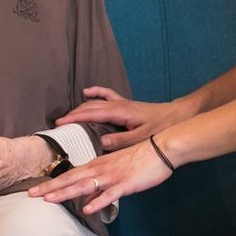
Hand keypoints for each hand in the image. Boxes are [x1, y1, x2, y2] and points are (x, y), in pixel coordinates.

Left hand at [28, 140, 171, 215]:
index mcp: (97, 164)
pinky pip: (110, 194)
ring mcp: (112, 176)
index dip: (52, 182)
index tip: (36, 189)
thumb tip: (90, 192)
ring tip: (49, 200)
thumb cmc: (140, 157)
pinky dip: (98, 201)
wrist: (161, 148)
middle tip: (31, 195)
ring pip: (85, 185)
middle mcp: (100, 169)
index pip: (70, 174)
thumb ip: (102, 178)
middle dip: (50, 187)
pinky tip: (88, 209)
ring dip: (66, 193)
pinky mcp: (126, 184)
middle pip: (71, 179)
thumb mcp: (116, 167)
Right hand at [56, 86, 193, 150]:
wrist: (177, 116)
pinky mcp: (126, 104)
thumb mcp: (141, 137)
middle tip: (58, 124)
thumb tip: (99, 143)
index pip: (91, 113)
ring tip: (67, 116)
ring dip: (81, 107)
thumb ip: (120, 140)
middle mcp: (118, 104)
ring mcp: (122, 102)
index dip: (74, 118)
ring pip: (95, 101)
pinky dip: (96, 93)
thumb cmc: (161, 127)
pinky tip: (87, 92)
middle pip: (90, 106)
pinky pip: (107, 95)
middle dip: (73, 114)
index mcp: (119, 111)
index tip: (59, 124)